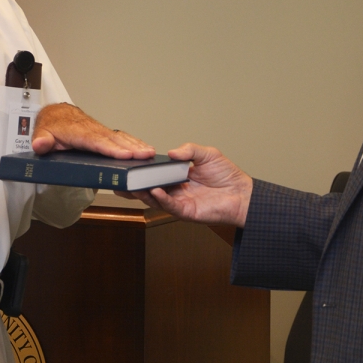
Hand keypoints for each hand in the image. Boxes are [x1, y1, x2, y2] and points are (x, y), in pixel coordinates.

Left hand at [31, 103, 154, 158]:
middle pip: (113, 140)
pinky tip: (145, 149)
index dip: (111, 149)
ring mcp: (100, 131)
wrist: (56, 115)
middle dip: (130, 148)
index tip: (125, 155)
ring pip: (120, 137)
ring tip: (150, 154)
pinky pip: (121, 137)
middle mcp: (92, 130)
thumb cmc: (51, 127)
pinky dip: (135, 143)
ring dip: (136, 145)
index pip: (96, 141)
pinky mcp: (105, 134)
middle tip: (145, 156)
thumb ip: (41, 140)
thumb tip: (40, 144)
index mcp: (77, 132)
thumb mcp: (41, 133)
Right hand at [125, 143, 252, 227]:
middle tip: (120, 180)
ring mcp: (180, 202)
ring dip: (143, 193)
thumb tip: (171, 152)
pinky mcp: (186, 212)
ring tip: (132, 185)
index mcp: (178, 177)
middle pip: (150, 188)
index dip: (144, 171)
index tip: (130, 165)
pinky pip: (169, 206)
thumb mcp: (207, 154)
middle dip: (134, 186)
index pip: (156, 174)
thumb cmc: (228, 176)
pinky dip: (160, 198)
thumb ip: (189, 150)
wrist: (242, 194)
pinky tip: (153, 191)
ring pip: (155, 199)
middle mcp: (176, 191)